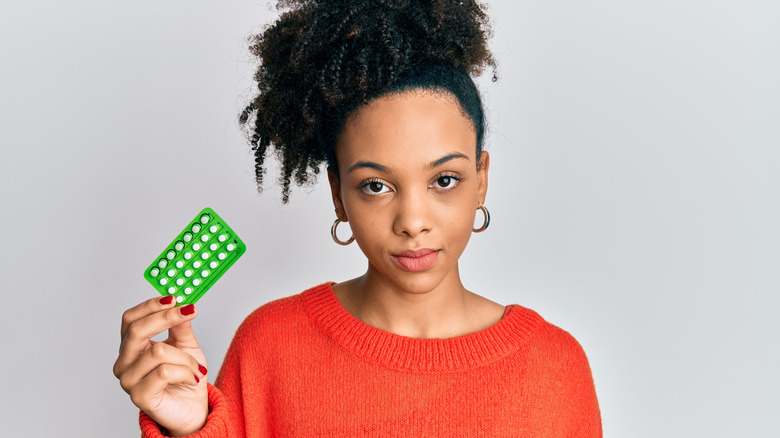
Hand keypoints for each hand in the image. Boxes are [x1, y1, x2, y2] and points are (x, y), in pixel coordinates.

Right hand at [113, 296, 208, 435]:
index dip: (150, 305)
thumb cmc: (185, 376)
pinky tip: (193, 378)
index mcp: (132, 346)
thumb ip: (180, 325)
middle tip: (190, 312)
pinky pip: (165, 372)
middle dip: (166, 318)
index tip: (174, 297)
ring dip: (186, 357)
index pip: (130, 319)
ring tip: (196, 367)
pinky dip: (186, 371)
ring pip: (158, 352)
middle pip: (136, 330)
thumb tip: (181, 303)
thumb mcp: (186, 344)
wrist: (193, 409)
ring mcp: (129, 380)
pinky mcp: (139, 396)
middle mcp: (124, 362)